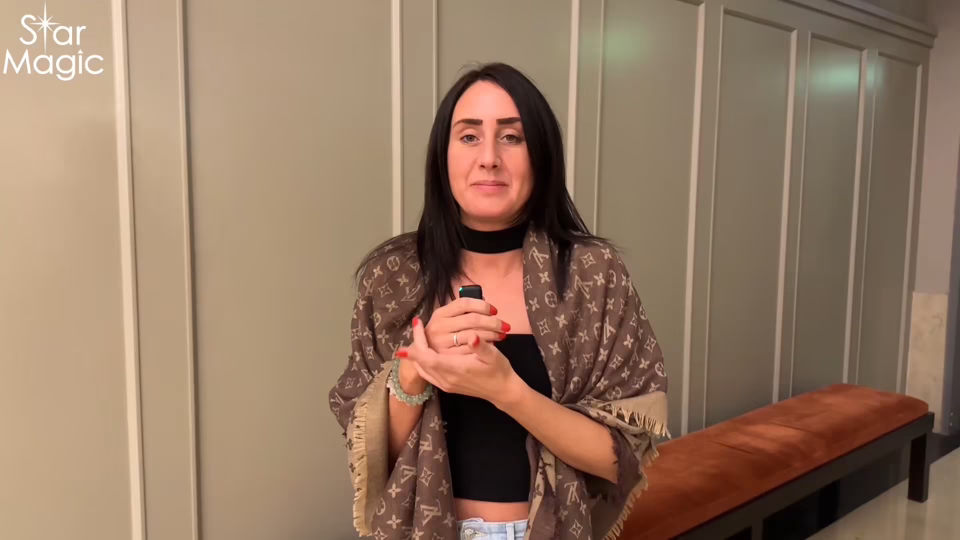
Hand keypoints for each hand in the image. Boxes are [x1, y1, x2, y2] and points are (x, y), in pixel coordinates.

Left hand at [398, 316, 521, 403]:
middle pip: (421, 363)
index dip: (416, 347)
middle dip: (415, 344)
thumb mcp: (493, 356)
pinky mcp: (446, 387)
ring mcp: (445, 385)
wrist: (502, 391)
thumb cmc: (498, 370)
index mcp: (456, 369)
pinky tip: (424, 352)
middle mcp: (447, 379)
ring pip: (422, 369)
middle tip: (417, 325)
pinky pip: (427, 374)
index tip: (412, 332)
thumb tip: (472, 336)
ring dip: (417, 353)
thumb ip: (481, 346)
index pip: (428, 358)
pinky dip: (422, 362)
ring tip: (418, 335)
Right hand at [423, 297, 509, 353]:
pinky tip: (492, 345)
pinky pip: (471, 350)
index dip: (482, 305)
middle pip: (472, 319)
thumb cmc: (442, 335)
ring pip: (474, 335)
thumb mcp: (447, 320)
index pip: (464, 303)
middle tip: (505, 326)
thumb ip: (461, 312)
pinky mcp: (448, 358)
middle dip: (493, 322)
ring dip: (492, 334)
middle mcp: (439, 327)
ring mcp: (442, 343)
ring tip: (502, 334)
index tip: (495, 311)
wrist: (424, 355)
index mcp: (440, 313)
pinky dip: (484, 346)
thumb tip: (483, 303)